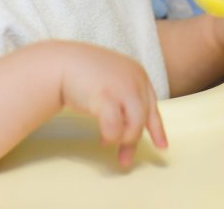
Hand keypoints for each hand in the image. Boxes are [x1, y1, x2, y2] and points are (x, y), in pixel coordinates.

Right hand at [55, 42, 167, 167]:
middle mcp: (135, 79)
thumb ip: (125, 99)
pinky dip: (110, 135)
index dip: (157, 129)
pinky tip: (102, 138)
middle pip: (144, 118)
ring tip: (106, 141)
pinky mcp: (106, 96)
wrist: (61, 62)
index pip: (153, 106)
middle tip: (124, 159)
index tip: (162, 147)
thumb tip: (128, 131)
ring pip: (134, 125)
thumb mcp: (113, 82)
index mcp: (138, 74)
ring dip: (122, 138)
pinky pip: (115, 127)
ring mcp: (122, 87)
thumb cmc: (84, 74)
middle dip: (132, 141)